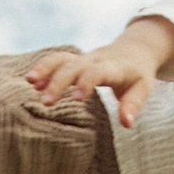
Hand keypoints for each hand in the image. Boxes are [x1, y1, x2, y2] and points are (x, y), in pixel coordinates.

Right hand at [26, 15, 173, 127]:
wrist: (135, 49)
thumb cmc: (138, 75)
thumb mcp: (143, 89)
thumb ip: (133, 105)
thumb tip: (126, 124)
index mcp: (114, 67)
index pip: (97, 71)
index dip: (86, 83)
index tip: (76, 100)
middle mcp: (95, 59)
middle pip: (74, 66)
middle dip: (59, 82)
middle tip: (46, 103)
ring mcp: (83, 58)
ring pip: (61, 58)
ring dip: (45, 68)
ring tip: (30, 82)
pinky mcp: (75, 59)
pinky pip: (57, 59)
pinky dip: (44, 67)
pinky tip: (31, 82)